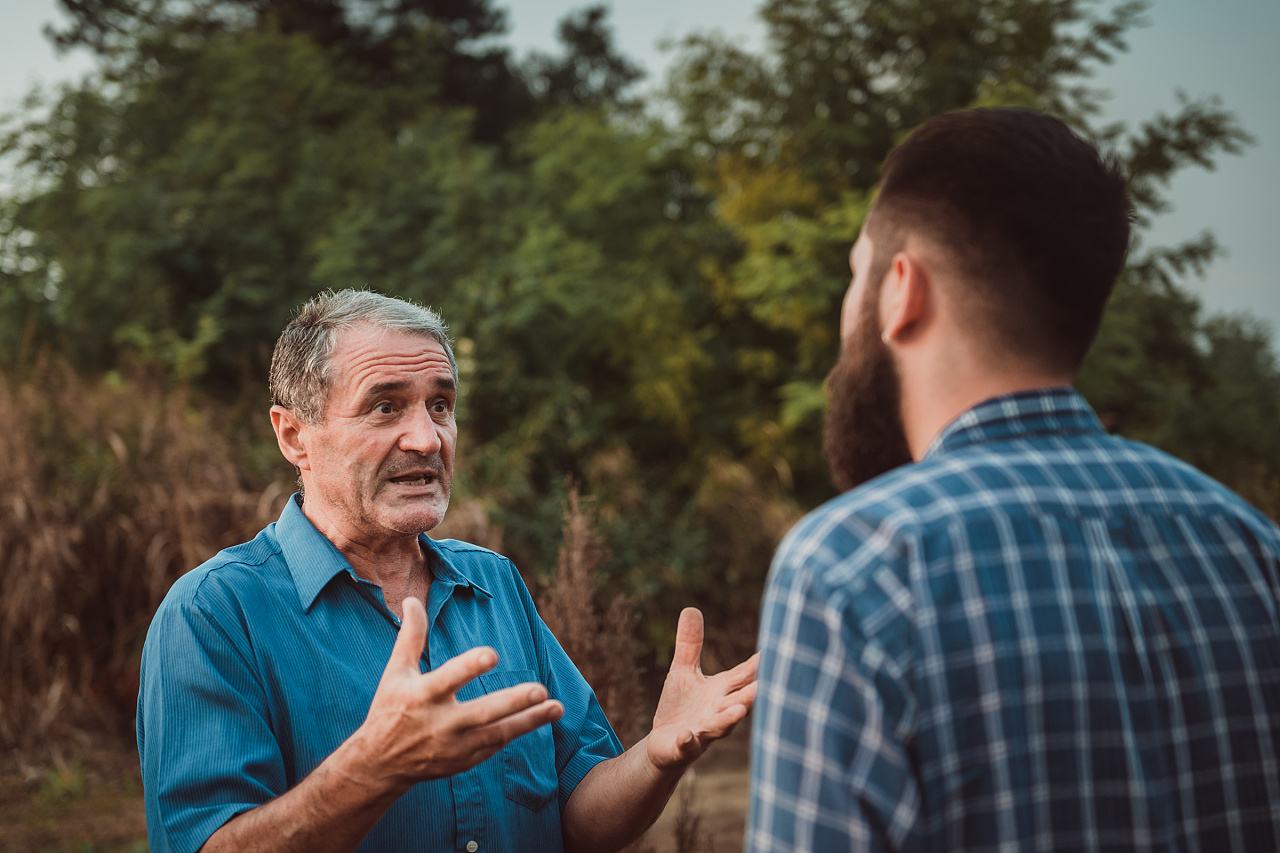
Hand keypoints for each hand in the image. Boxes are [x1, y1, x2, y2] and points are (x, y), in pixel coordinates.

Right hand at [356, 597, 562, 787]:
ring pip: (497, 734)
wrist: (380, 763)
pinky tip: (541, 717)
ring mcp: (454, 747)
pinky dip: (516, 732)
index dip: (469, 668)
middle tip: (541, 690)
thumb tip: (413, 599)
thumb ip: (411, 636)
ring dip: (529, 721)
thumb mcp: (396, 672)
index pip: (448, 679)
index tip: (492, 655)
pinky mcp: (464, 761)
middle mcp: (439, 724)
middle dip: (512, 703)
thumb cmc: (390, 709)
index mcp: (421, 697)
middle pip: (481, 713)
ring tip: (557, 707)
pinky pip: (495, 746)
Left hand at [645, 608, 758, 770]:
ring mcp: (703, 731)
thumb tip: (691, 608)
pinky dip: (689, 741)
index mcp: (722, 691)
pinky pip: (688, 744)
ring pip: (721, 725)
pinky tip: (687, 735)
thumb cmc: (681, 708)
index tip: (782, 648)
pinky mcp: (683, 746)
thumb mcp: (683, 671)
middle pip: (742, 700)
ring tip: (740, 710)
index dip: (763, 662)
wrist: (662, 747)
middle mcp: (719, 711)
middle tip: (774, 680)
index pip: (746, 675)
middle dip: (757, 691)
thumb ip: (690, 643)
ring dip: (731, 718)